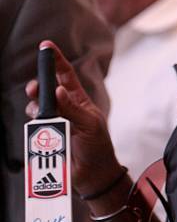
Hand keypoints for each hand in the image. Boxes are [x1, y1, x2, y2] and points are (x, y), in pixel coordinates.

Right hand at [25, 40, 120, 193]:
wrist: (94, 175)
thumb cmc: (97, 147)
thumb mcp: (90, 125)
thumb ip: (73, 108)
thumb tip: (58, 91)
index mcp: (79, 100)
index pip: (65, 75)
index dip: (56, 60)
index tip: (46, 46)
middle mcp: (64, 108)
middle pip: (46, 90)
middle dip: (38, 85)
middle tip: (33, 88)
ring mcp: (55, 122)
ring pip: (37, 108)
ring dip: (36, 108)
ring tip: (41, 116)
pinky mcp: (46, 138)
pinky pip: (34, 127)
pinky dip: (35, 127)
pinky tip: (42, 132)